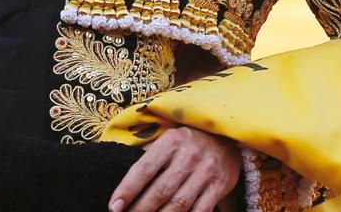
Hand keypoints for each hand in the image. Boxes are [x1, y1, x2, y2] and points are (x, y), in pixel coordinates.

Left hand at [108, 126, 240, 211]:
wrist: (227, 136)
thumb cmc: (189, 140)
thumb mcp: (169, 138)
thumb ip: (150, 155)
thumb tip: (125, 180)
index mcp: (171, 141)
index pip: (144, 169)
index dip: (127, 189)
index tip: (114, 206)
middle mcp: (189, 155)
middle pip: (160, 190)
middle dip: (140, 209)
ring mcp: (206, 171)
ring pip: (179, 204)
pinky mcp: (219, 186)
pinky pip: (201, 210)